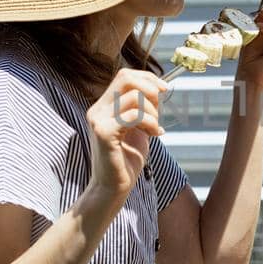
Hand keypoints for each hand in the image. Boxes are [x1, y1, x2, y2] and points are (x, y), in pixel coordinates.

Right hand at [86, 67, 167, 203]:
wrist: (113, 188)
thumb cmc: (126, 159)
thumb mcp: (137, 127)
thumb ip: (142, 108)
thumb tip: (158, 88)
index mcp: (103, 106)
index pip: (124, 76)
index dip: (147, 77)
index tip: (164, 89)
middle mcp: (97, 109)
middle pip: (126, 78)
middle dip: (150, 88)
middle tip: (161, 107)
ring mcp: (98, 120)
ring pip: (134, 97)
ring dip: (153, 112)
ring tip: (155, 128)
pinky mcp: (104, 133)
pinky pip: (133, 116)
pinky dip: (150, 123)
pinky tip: (155, 135)